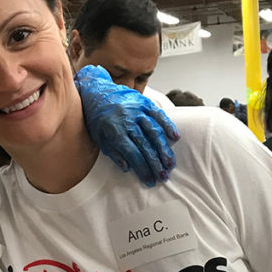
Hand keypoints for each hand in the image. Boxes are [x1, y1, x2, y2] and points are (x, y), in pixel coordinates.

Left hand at [75, 65, 178, 186]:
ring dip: (164, 149)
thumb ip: (113, 153)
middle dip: (156, 163)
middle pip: (145, 145)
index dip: (142, 169)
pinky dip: (168, 126)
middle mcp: (127, 120)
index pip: (132, 154)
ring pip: (154, 132)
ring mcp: (137, 110)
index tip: (150, 180)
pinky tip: (175, 137)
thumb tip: (127, 167)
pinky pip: (159, 114)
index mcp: (114, 131)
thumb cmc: (96, 118)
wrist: (96, 91)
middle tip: (164, 176)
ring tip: (170, 163)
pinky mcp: (144, 102)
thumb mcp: (99, 138)